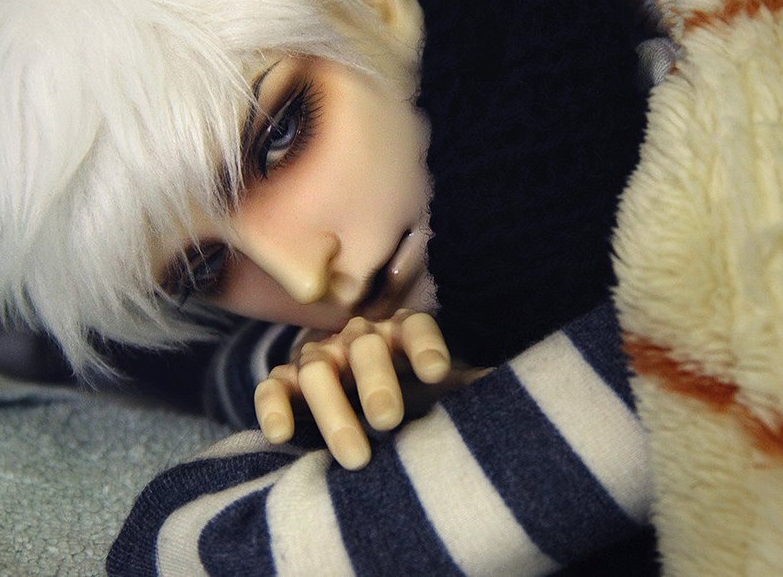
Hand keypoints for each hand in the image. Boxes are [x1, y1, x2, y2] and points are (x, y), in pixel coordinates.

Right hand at [254, 310, 456, 469]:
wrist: (358, 392)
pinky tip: (284, 435)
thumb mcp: (448, 388)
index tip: (438, 373)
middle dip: (376, 382)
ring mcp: (319, 358)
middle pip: (364, 348)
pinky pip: (273, 388)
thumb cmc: (415, 393)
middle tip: (389, 420)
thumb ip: (472, 385)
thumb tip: (509, 388)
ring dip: (334, 410)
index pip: (415, 327)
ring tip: (356, 456)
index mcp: (402, 334)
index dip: (425, 346)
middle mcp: (359, 339)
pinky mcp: (285, 382)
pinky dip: (275, 408)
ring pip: (317, 371)